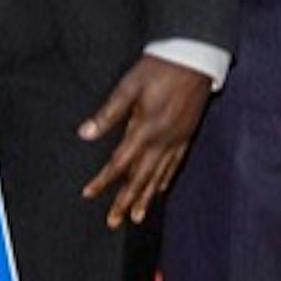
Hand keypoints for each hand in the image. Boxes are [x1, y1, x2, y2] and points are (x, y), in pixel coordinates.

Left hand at [79, 56, 214, 227]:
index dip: (103, 180)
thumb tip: (85, 134)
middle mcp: (162, 140)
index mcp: (145, 128)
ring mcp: (176, 139)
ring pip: (159, 175)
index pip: (119, 162)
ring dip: (146, 197)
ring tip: (137, 217)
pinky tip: (161, 189)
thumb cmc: (160, 68)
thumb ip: (108, 113)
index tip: (88, 193)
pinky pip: (175, 164)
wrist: (195, 58)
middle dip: (125, 201)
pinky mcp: (186, 134)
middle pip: (140, 177)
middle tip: (113, 222)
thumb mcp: (129, 85)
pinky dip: (166, 179)